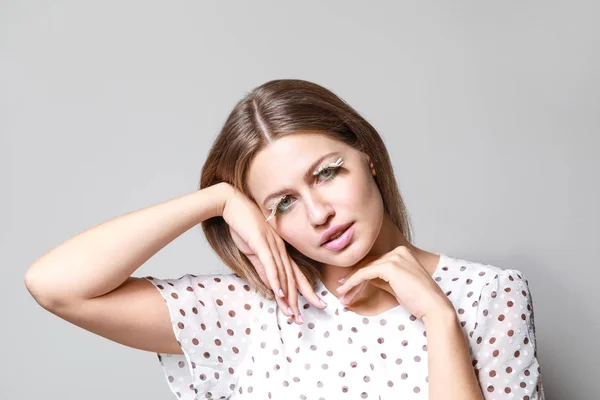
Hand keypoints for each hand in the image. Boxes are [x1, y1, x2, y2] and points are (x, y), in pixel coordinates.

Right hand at [221, 184, 325, 323]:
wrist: (232, 204)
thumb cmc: (243, 225)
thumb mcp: (254, 250)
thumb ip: (262, 266)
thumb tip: (270, 284)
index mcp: (280, 251)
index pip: (296, 275)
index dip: (305, 292)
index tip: (313, 306)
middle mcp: (280, 249)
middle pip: (293, 278)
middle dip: (299, 300)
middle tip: (303, 319)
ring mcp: (272, 246)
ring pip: (283, 275)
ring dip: (288, 296)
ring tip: (292, 313)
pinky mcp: (261, 243)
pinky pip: (270, 265)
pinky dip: (275, 280)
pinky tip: (279, 293)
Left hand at [335, 246, 452, 319]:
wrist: (434, 307)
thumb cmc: (418, 300)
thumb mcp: (396, 286)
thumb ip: (381, 279)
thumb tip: (364, 278)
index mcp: (402, 253)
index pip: (375, 262)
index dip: (359, 274)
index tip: (346, 284)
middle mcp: (398, 251)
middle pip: (368, 265)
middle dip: (353, 279)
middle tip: (341, 290)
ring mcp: (394, 257)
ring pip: (365, 269)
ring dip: (350, 283)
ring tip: (342, 294)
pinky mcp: (390, 266)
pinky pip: (365, 273)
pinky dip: (353, 282)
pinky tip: (345, 290)